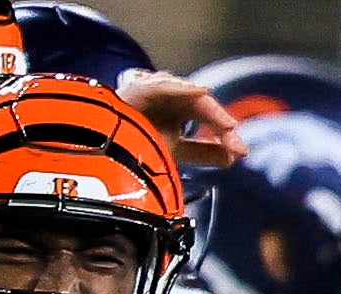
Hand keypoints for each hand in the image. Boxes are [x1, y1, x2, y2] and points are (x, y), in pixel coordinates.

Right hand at [115, 68, 241, 166]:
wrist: (101, 149)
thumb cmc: (133, 148)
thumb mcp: (173, 153)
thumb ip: (202, 153)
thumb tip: (230, 159)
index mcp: (180, 116)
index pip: (208, 122)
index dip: (225, 138)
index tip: (240, 154)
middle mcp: (173, 101)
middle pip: (205, 108)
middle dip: (223, 127)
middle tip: (238, 147)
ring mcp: (160, 92)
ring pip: (191, 97)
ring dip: (211, 112)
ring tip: (228, 126)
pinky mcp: (142, 88)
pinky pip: (165, 87)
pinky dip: (183, 89)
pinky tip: (201, 92)